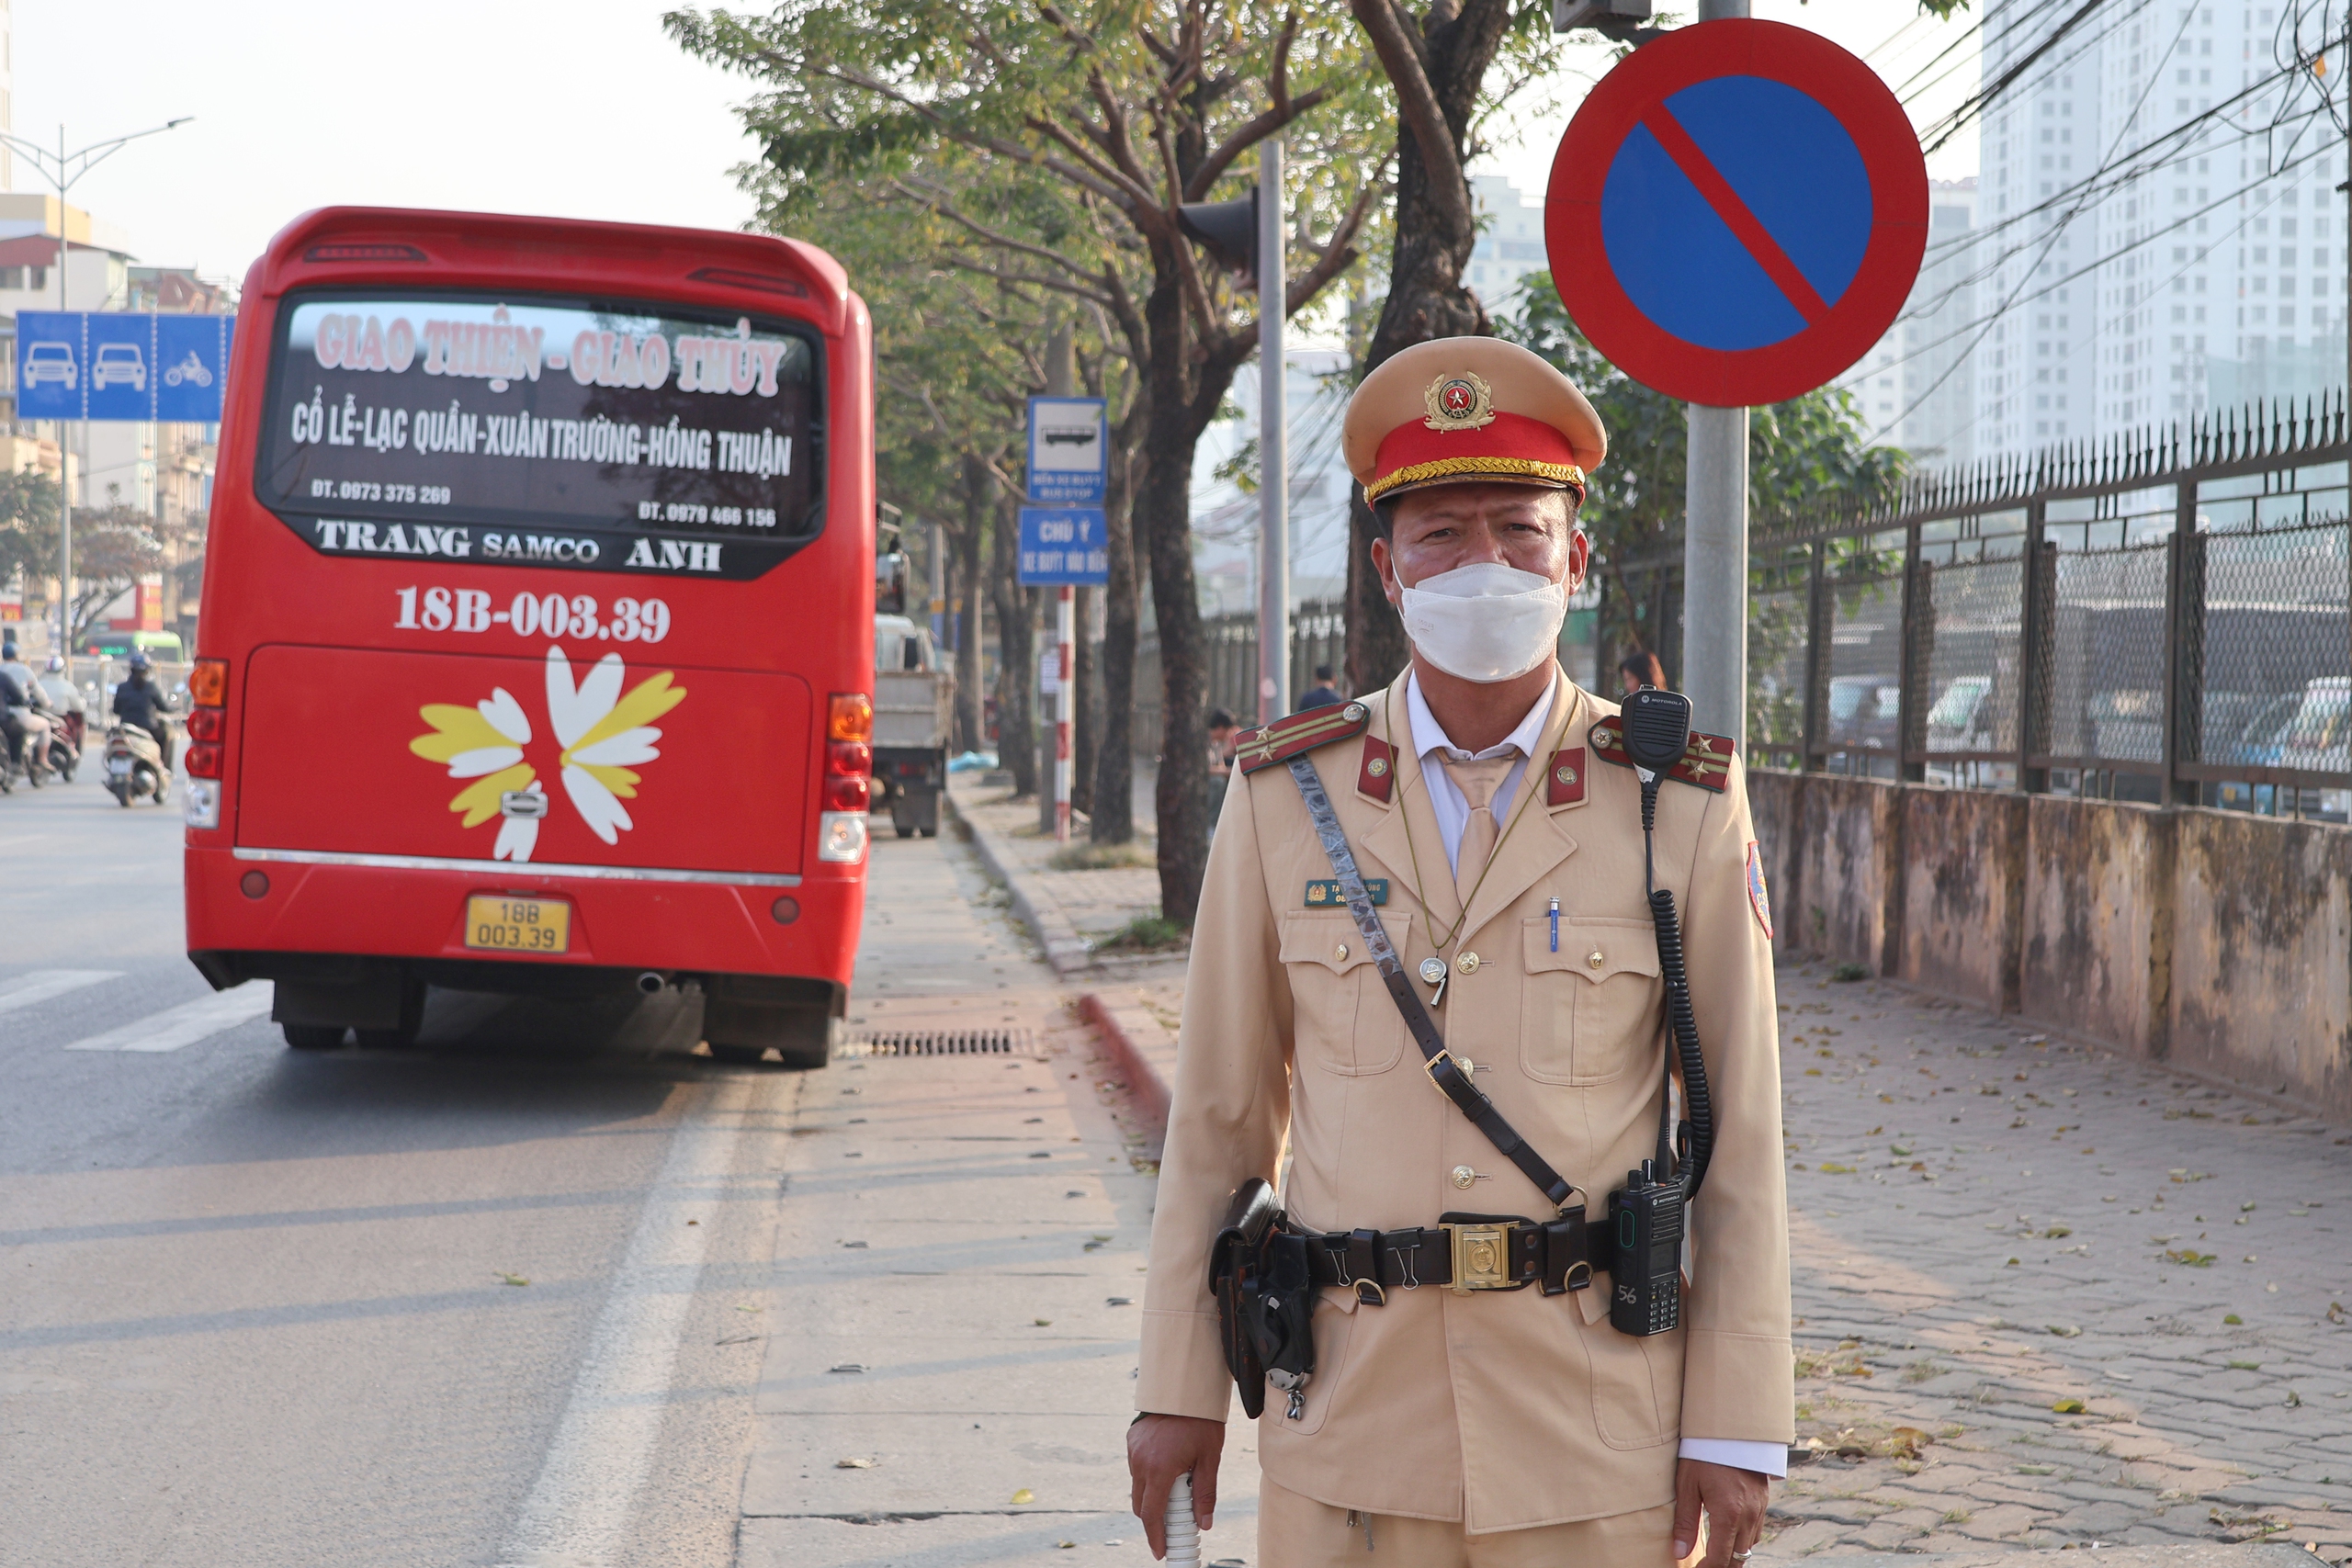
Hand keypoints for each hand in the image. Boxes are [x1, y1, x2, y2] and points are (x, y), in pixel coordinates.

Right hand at [1127, 1413, 1224, 1559]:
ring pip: (1138, 1486)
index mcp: (1159, 1469)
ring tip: (1176, 1489)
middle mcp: (1140, 1462)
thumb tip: (1204, 1524)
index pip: (1152, 1514)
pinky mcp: (1132, 1440)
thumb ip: (1205, 1493)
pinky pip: (1137, 1467)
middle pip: (1141, 1504)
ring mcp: (1133, 1450)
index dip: (1155, 1536)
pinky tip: (1168, 1466)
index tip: (1160, 1551)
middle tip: (1172, 1526)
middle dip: (1154, 1519)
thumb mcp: (1209, 1459)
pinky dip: (1149, 1475)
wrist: (1184, 1387)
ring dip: (1152, 1494)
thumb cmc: (1201, 1421)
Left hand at [1673, 1458, 1769, 1567]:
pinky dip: (1744, 1539)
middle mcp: (1748, 1516)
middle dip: (1721, 1567)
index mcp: (1728, 1515)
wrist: (1730, 1428)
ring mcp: (1759, 1508)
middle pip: (1738, 1558)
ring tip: (1716, 1556)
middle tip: (1704, 1567)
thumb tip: (1679, 1552)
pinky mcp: (1763, 1500)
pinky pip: (1757, 1530)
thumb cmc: (1703, 1454)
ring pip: (1750, 1546)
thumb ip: (1684, 1522)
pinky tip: (1731, 1536)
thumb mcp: (1687, 1486)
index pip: (1720, 1558)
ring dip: (1734, 1555)